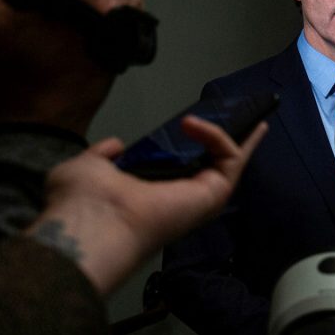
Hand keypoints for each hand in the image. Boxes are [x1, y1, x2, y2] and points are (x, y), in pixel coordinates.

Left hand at [25, 115, 267, 293]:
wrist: (91, 222)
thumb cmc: (84, 202)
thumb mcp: (87, 167)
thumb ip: (103, 155)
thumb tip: (118, 145)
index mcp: (152, 194)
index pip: (181, 166)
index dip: (193, 145)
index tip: (200, 123)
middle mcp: (180, 197)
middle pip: (216, 164)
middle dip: (232, 140)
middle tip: (246, 115)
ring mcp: (201, 197)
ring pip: (232, 161)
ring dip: (243, 134)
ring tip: (250, 111)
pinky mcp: (216, 192)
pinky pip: (229, 157)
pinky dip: (218, 135)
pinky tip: (193, 123)